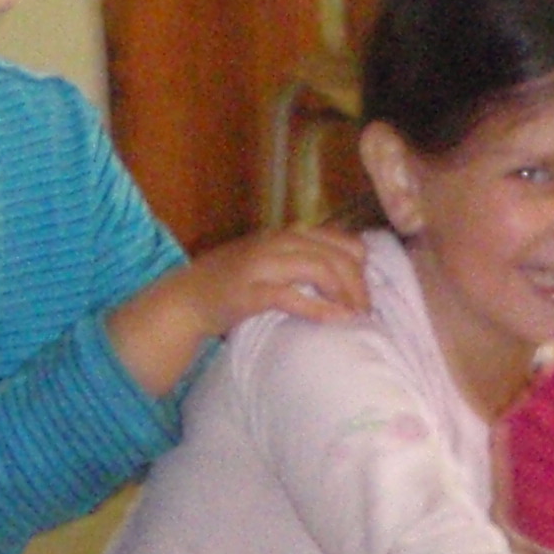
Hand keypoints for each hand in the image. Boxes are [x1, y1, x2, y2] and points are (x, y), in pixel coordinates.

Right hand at [182, 225, 367, 332]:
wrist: (187, 297)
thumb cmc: (233, 284)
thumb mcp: (272, 262)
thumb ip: (302, 260)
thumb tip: (345, 277)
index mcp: (288, 234)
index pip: (342, 241)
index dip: (361, 267)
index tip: (364, 292)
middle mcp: (278, 242)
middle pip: (337, 256)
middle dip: (359, 285)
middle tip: (366, 311)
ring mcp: (263, 264)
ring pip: (321, 269)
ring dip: (345, 294)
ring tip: (355, 316)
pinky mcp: (251, 291)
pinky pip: (293, 296)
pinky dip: (320, 308)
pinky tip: (336, 320)